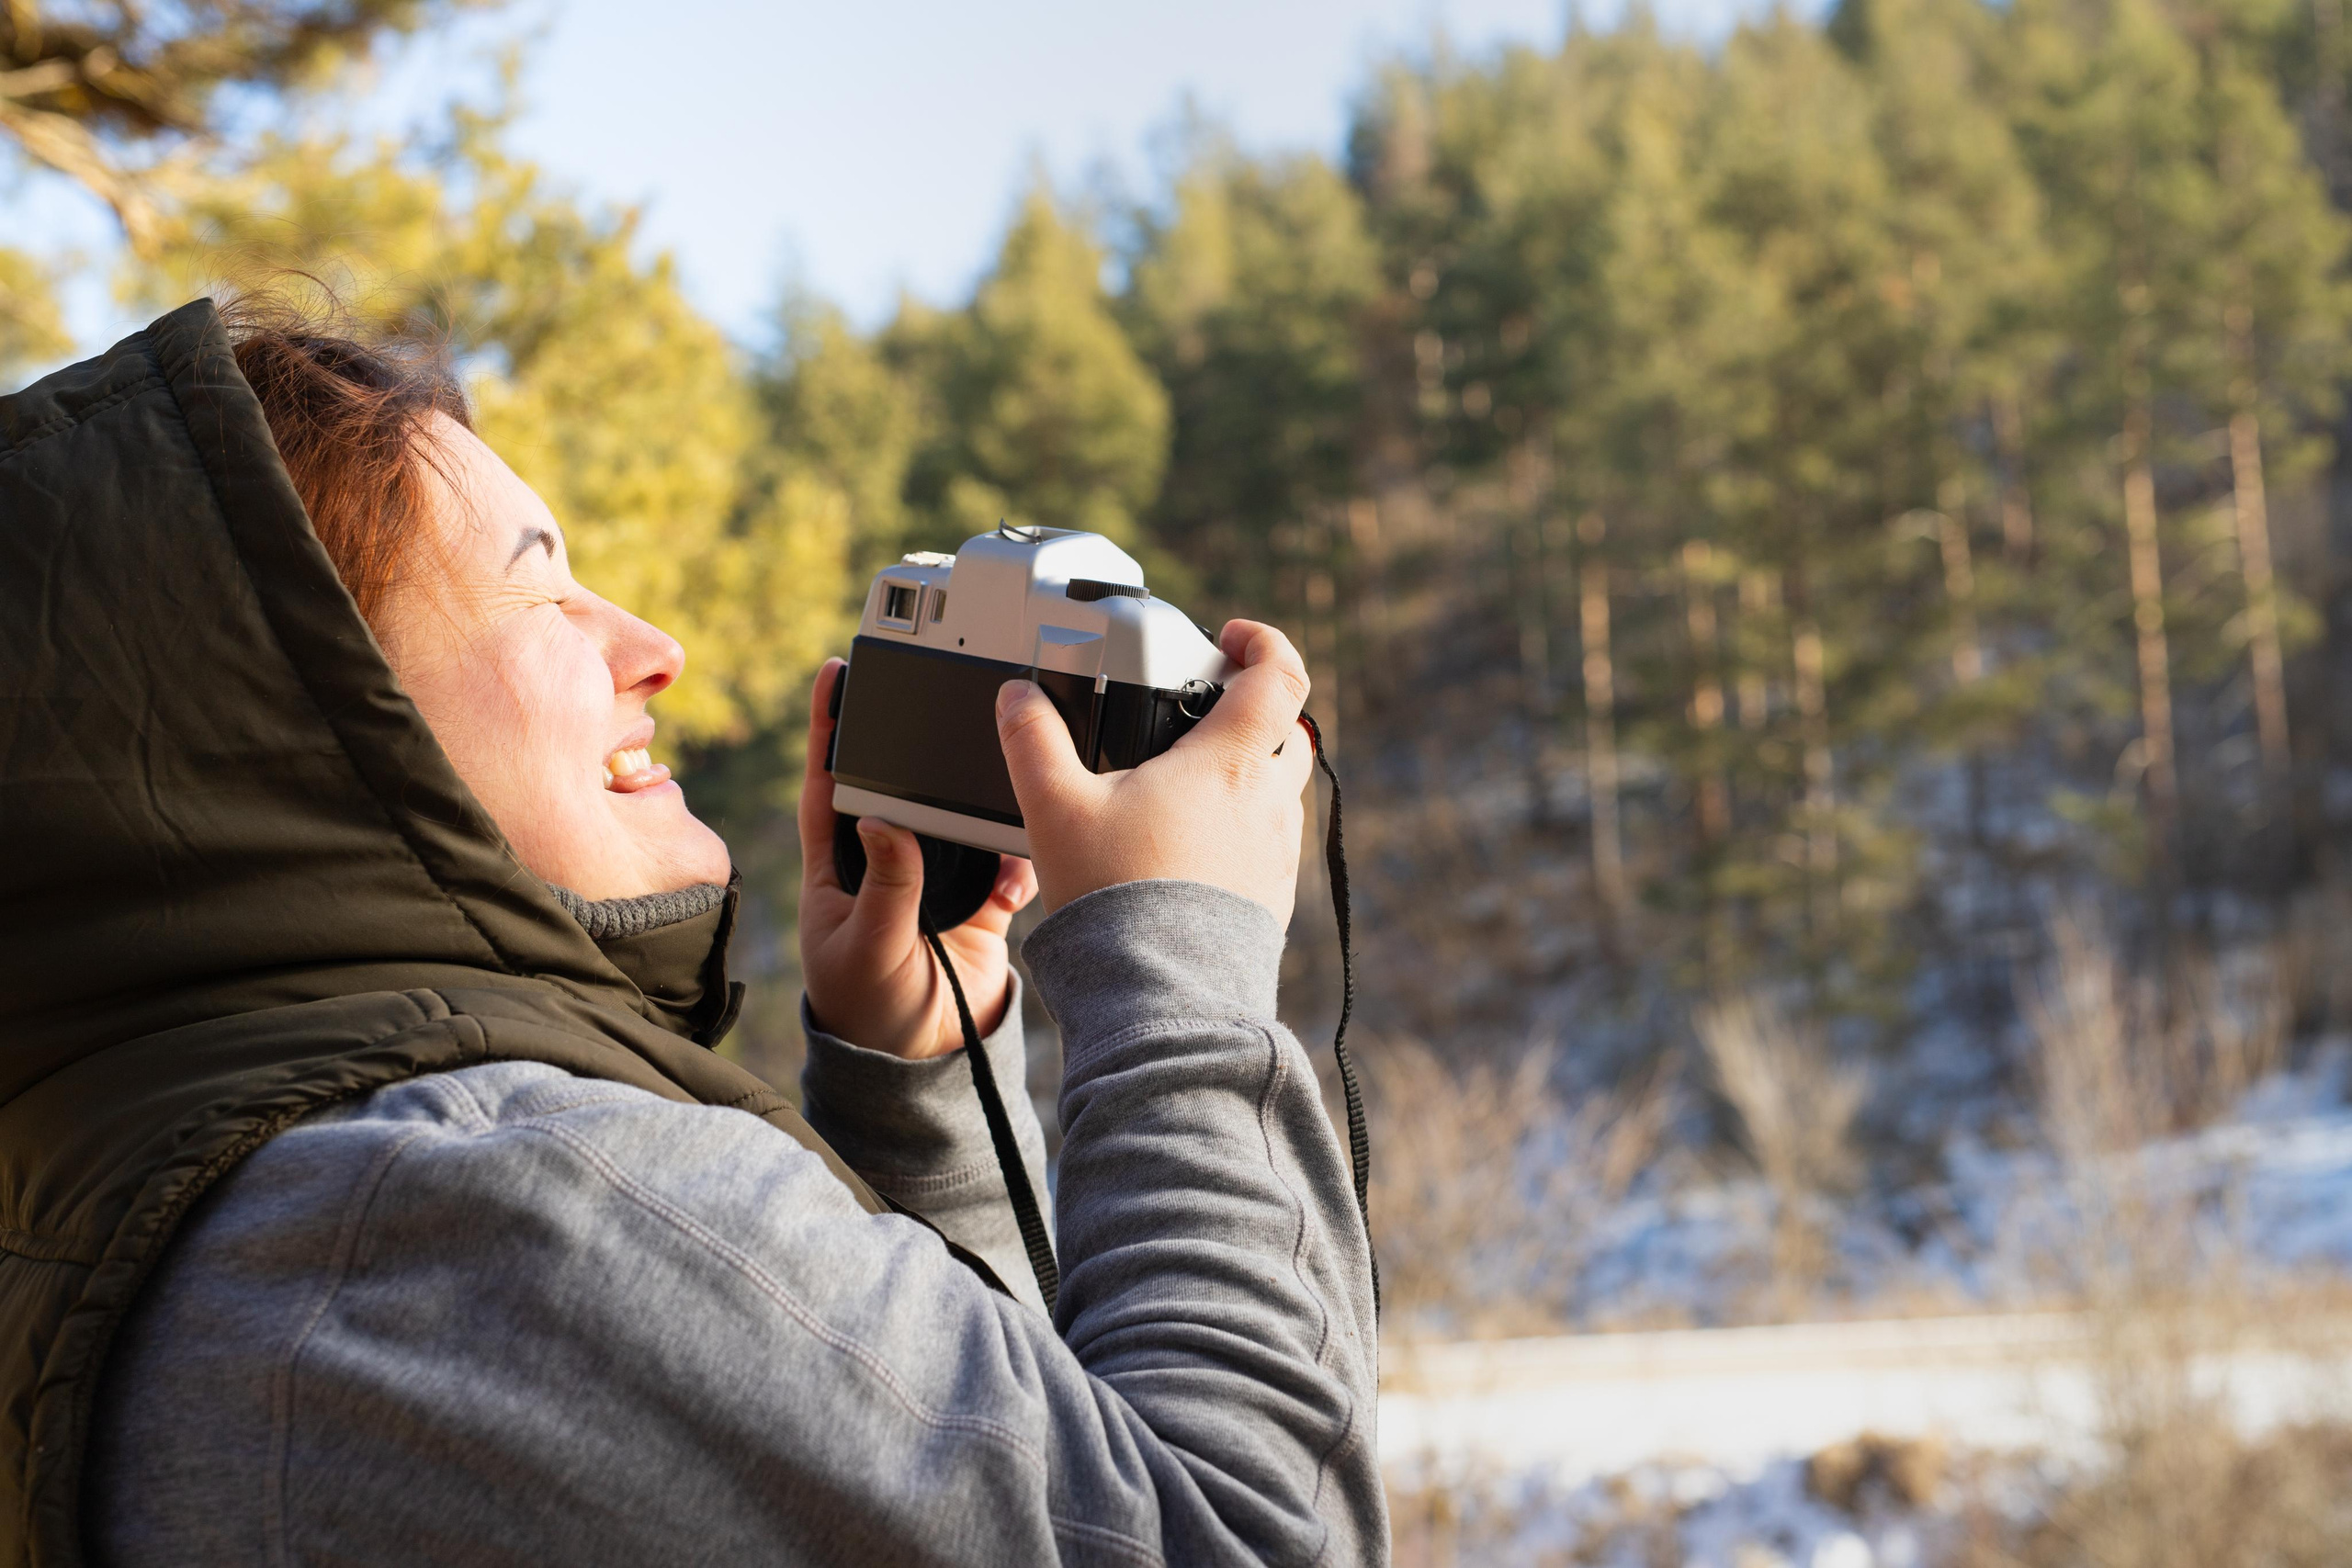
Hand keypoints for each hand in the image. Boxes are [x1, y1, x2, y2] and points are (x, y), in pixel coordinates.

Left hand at [799, 659, 1038, 1059]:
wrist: (922, 1066)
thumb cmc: (868, 1011)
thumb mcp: (865, 949)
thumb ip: (884, 887)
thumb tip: (888, 821)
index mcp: (841, 863)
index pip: (828, 782)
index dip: (829, 728)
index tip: (835, 673)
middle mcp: (889, 859)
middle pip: (905, 784)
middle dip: (925, 748)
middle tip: (947, 700)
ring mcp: (938, 877)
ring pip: (961, 816)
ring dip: (982, 803)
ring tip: (1002, 782)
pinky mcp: (982, 900)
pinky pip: (1007, 862)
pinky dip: (1019, 861)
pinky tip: (1019, 872)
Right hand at [996, 620, 1314, 923]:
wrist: (1161, 994)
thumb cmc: (1117, 898)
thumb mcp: (1057, 808)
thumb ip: (1033, 741)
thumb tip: (1018, 696)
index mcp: (1230, 763)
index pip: (1281, 676)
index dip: (1264, 642)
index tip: (1232, 637)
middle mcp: (1269, 803)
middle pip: (1287, 731)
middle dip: (1253, 712)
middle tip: (1202, 715)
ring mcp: (1277, 853)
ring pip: (1279, 791)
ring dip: (1246, 775)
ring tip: (1185, 788)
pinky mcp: (1273, 897)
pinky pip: (1269, 845)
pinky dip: (1241, 830)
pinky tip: (1190, 849)